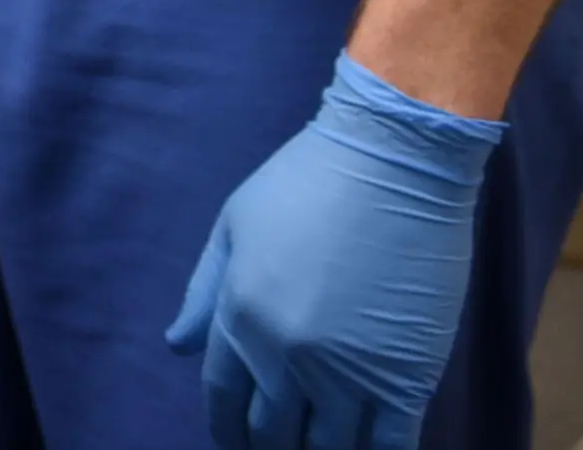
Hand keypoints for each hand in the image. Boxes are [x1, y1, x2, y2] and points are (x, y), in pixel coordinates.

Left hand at [167, 54, 502, 449]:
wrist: (393, 161)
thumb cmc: (307, 182)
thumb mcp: (234, 226)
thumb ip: (203, 294)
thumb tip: (176, 348)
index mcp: (239, 317)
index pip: (223, 399)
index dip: (227, 430)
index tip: (234, 444)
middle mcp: (286, 355)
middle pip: (272, 433)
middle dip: (271, 449)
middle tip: (278, 449)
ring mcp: (348, 371)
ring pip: (328, 448)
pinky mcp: (406, 376)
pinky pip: (390, 445)